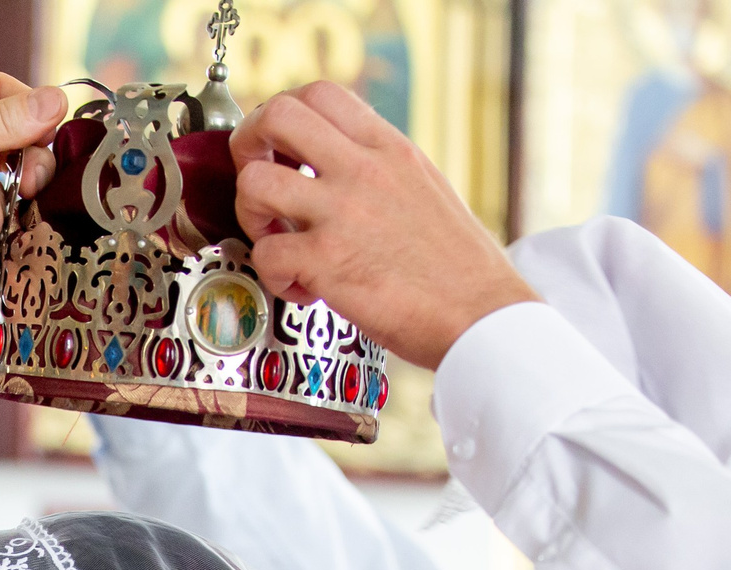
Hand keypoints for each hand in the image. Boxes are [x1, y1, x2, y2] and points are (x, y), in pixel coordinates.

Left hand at [230, 81, 536, 368]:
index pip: (319, 93)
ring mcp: (343, 213)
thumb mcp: (422, 187)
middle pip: (278, 117)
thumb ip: (377, 167)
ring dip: (251, 214)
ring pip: (256, 182)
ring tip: (277, 239)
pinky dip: (274, 275)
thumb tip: (335, 162)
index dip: (280, 114)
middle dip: (248, 147)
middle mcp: (364, 171)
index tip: (278, 146)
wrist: (482, 314)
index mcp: (388, 149)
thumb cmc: (457, 265)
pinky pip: (266, 253)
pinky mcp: (328, 261)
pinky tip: (303, 287)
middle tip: (258, 181)